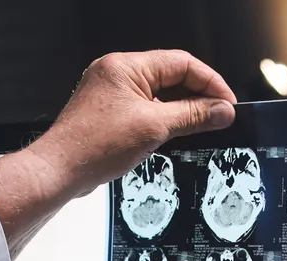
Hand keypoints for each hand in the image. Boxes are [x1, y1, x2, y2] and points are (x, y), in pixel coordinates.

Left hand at [29, 50, 236, 196]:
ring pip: (159, 95)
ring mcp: (111, 94)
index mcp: (126, 67)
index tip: (227, 103)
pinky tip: (177, 134)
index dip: (210, 82)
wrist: (59, 171)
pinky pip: (145, 110)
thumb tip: (222, 111)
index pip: (181, 63)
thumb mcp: (153, 128)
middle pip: (171, 77)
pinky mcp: (109, 114)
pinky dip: (164, 120)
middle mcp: (117, 74)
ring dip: (182, 110)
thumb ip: (192, 116)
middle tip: (220, 117)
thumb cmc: (94, 146)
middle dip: (198, 97)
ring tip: (204, 127)